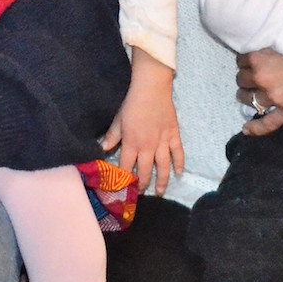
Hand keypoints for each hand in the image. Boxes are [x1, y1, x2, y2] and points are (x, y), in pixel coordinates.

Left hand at [98, 51, 182, 194]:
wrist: (152, 89)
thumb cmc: (132, 104)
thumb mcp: (118, 120)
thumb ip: (112, 136)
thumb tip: (102, 149)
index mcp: (131, 143)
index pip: (127, 167)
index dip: (124, 180)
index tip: (123, 189)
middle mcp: (147, 147)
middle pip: (145, 171)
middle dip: (143, 184)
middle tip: (141, 192)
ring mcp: (163, 142)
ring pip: (163, 167)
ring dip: (162, 181)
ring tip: (160, 192)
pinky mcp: (174, 135)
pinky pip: (178, 153)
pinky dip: (179, 164)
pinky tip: (179, 173)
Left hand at [235, 38, 282, 135]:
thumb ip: (271, 46)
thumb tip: (261, 46)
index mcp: (262, 59)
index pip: (241, 60)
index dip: (246, 60)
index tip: (250, 60)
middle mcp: (264, 79)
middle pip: (241, 79)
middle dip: (245, 77)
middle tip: (252, 75)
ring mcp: (276, 97)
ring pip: (248, 99)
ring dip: (246, 96)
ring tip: (248, 94)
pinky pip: (267, 124)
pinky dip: (255, 128)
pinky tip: (246, 129)